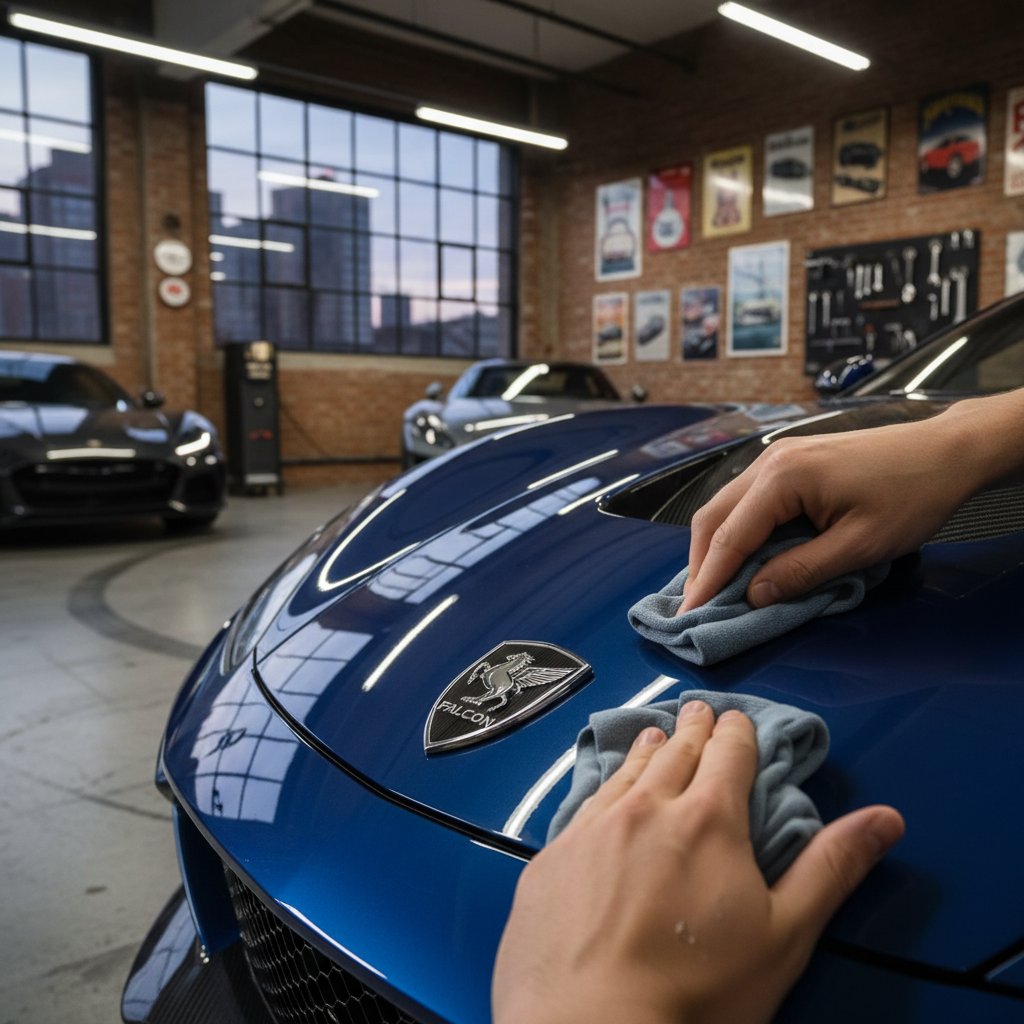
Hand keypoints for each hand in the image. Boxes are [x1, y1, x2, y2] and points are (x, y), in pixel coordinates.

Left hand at [492, 700, 903, 1023]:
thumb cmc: (699, 992)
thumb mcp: (783, 935)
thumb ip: (830, 868)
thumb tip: (887, 818)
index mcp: (706, 819)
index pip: (728, 753)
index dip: (737, 732)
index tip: (737, 719)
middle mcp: (645, 807)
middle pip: (675, 751)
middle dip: (693, 729)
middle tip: (698, 712)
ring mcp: (591, 828)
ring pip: (625, 771)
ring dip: (646, 750)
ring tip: (654, 735)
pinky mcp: (551, 855)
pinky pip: (583, 804)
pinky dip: (603, 787)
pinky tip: (604, 792)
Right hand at [679, 416, 979, 611]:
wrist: (946, 453)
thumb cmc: (913, 495)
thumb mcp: (859, 546)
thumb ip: (802, 571)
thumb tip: (754, 595)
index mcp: (783, 478)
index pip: (730, 537)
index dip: (707, 580)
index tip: (689, 615)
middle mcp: (770, 461)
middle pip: (713, 517)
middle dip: (700, 564)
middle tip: (696, 606)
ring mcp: (778, 457)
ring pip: (725, 506)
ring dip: (715, 547)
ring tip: (713, 586)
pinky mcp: (790, 461)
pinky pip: (746, 499)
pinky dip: (735, 530)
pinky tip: (742, 556)